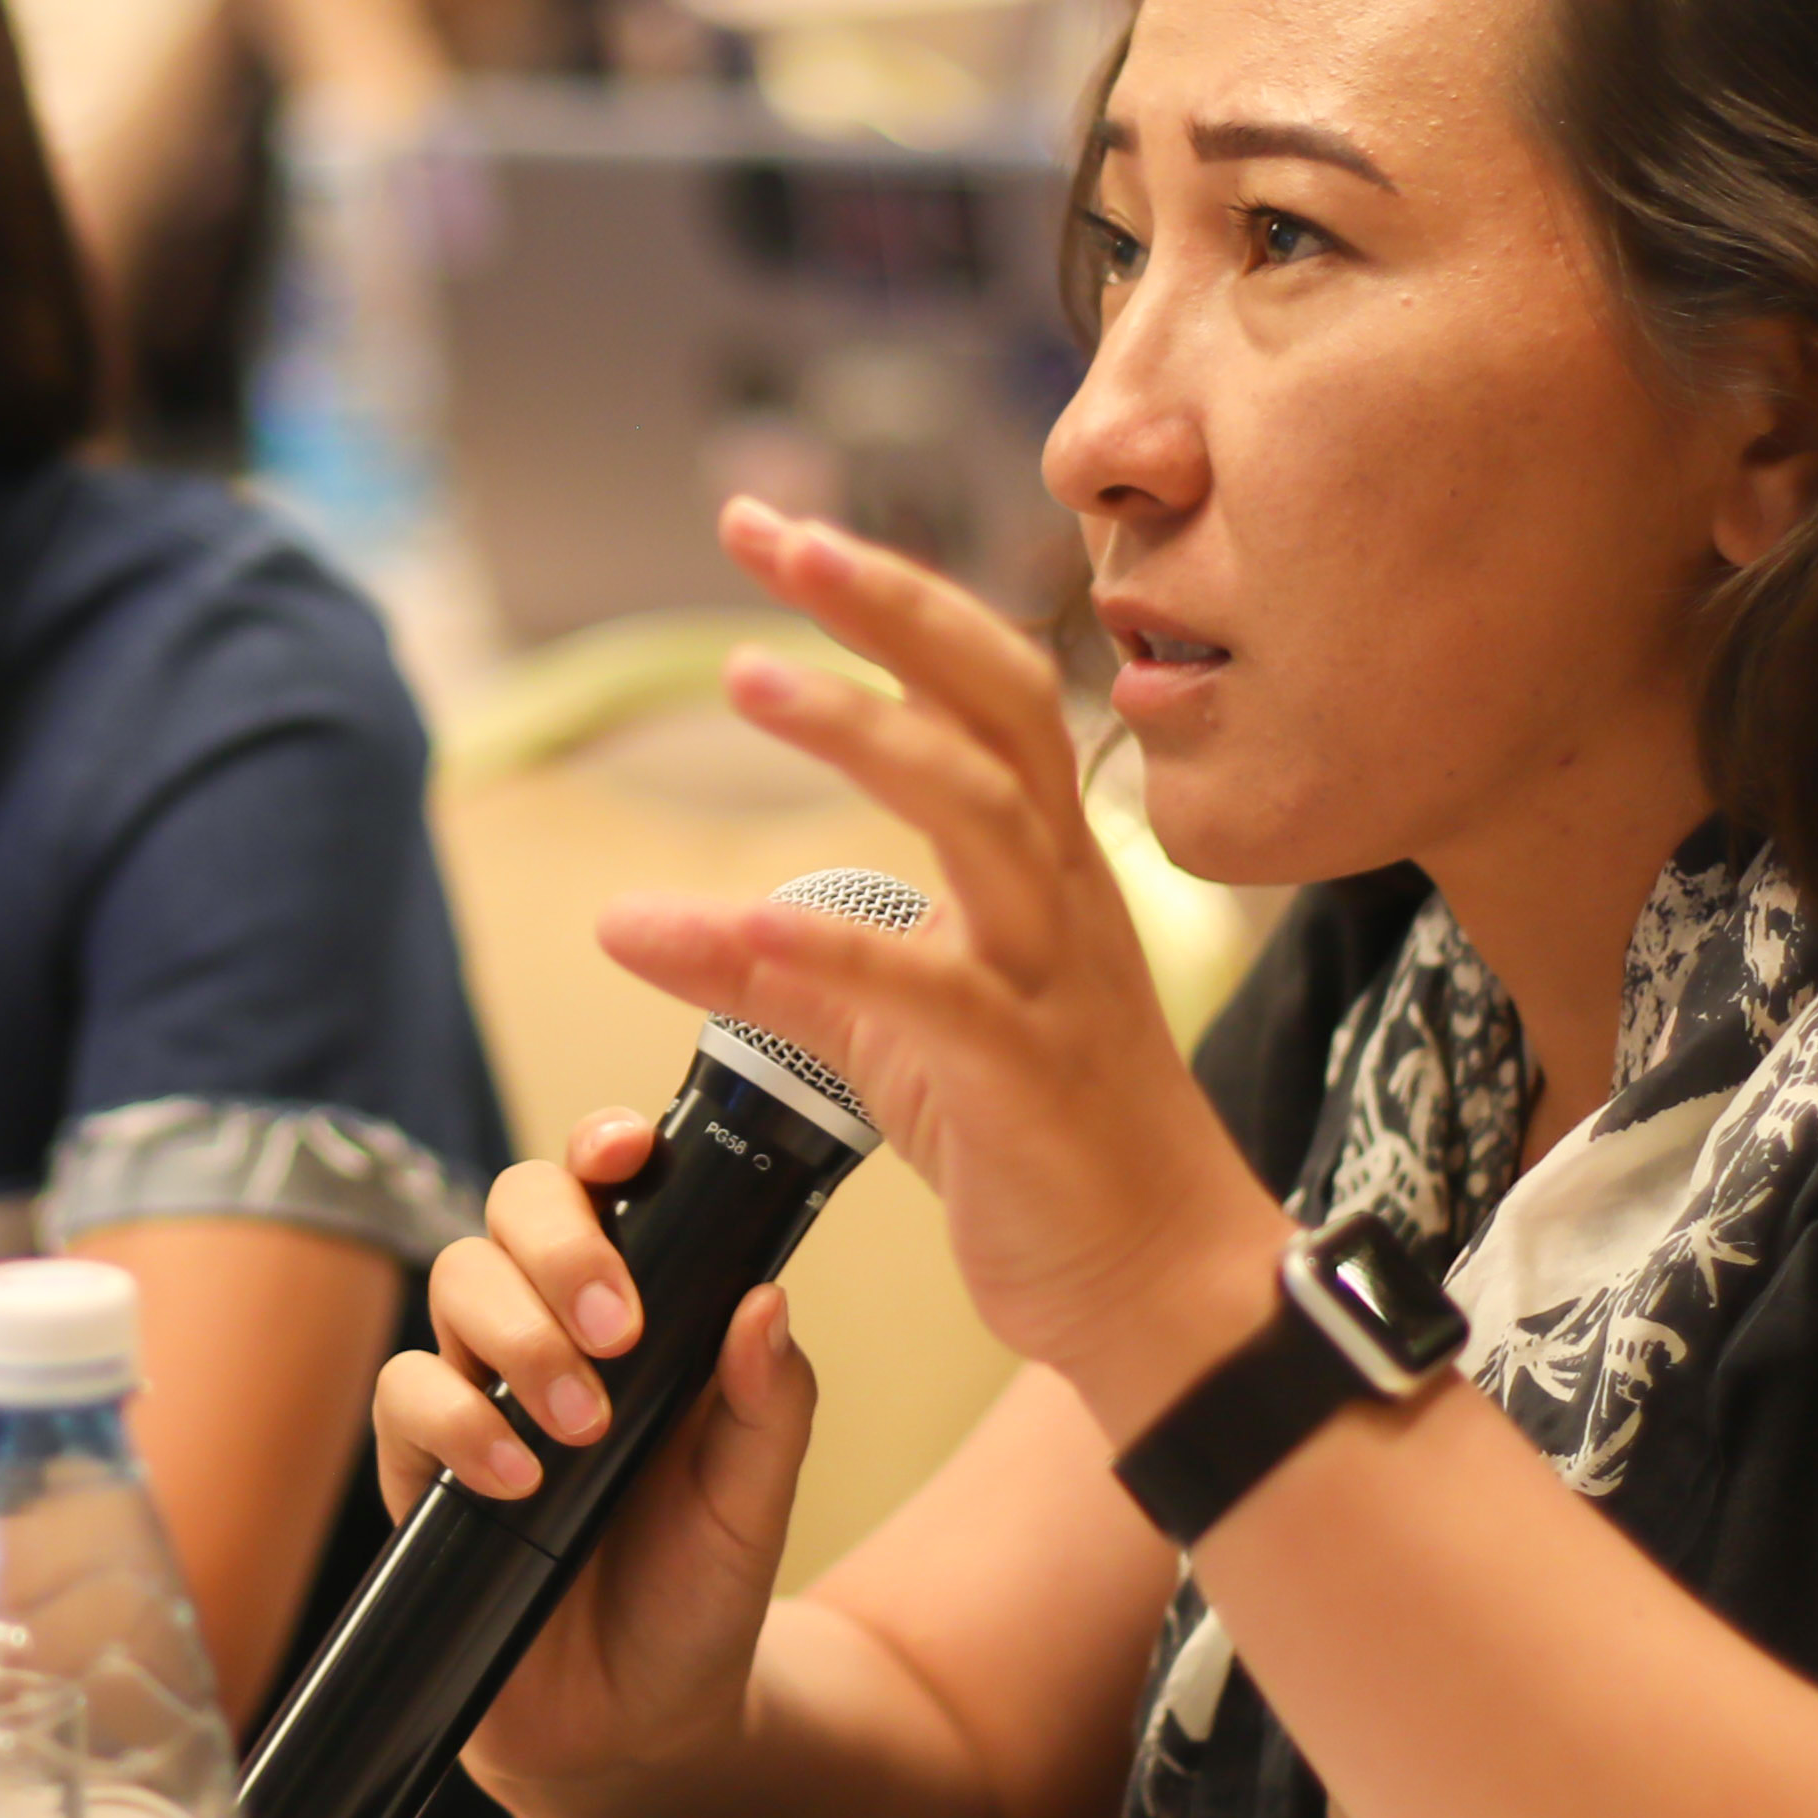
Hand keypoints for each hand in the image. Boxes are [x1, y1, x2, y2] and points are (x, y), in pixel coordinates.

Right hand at [372, 1117, 821, 1795]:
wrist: (635, 1730)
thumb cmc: (699, 1599)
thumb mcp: (757, 1506)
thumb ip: (770, 1407)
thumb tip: (767, 1300)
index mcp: (641, 1316)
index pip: (606, 1191)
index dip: (603, 1150)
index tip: (627, 1152)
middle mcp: (552, 1333)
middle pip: (513, 1211)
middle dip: (560, 1246)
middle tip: (619, 1330)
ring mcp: (481, 1391)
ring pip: (454, 1285)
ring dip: (516, 1335)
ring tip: (578, 1424)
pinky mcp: (423, 1466)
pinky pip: (405, 1394)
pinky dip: (456, 1422)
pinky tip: (517, 1478)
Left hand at [600, 502, 1292, 1421]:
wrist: (1158, 1288)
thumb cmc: (1043, 1148)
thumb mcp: (902, 1039)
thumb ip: (791, 971)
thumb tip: (658, 918)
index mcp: (1044, 863)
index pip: (978, 685)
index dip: (885, 599)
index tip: (773, 529)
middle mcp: (1062, 892)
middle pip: (995, 700)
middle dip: (884, 603)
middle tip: (767, 532)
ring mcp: (1053, 977)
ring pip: (976, 809)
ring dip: (859, 732)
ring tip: (745, 672)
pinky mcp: (1024, 1075)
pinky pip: (924, 990)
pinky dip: (821, 949)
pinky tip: (723, 926)